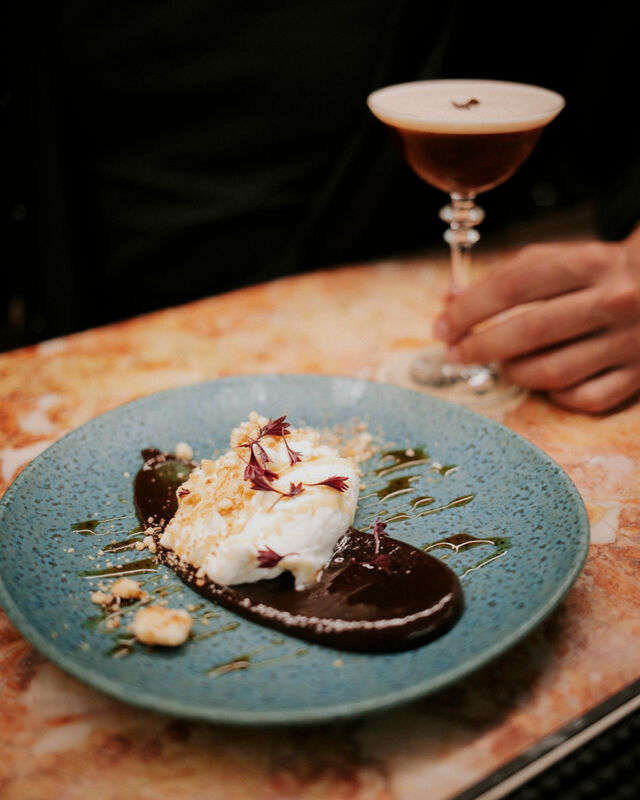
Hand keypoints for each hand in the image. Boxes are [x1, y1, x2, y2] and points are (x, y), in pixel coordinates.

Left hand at [433, 225, 639, 412]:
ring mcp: (629, 342)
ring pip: (552, 373)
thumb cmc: (599, 273)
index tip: (442, 326)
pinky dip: (556, 395)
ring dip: (513, 372)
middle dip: (479, 347)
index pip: (513, 287)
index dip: (468, 310)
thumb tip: (448, 301)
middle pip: (528, 332)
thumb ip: (504, 276)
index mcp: (590, 262)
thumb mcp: (558, 259)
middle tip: (453, 354)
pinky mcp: (639, 376)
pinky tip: (545, 380)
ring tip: (500, 362)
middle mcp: (613, 301)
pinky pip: (584, 399)